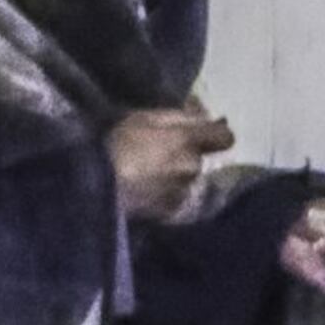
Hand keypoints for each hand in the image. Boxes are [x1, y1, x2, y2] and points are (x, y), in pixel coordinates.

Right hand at [109, 106, 232, 221]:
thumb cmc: (119, 145)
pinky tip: (146, 192)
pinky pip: (174, 198)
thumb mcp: (144, 117)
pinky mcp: (170, 212)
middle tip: (159, 151)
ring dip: (175, 175)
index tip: (204, 131)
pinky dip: (165, 194)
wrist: (99, 188)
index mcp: (189, 140)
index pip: (225, 137)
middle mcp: (193, 167)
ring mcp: (183, 192)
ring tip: (148, 174)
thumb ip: (178, 116)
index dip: (217, 133)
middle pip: (200, 158)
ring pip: (187, 179)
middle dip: (186, 154)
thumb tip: (202, 112)